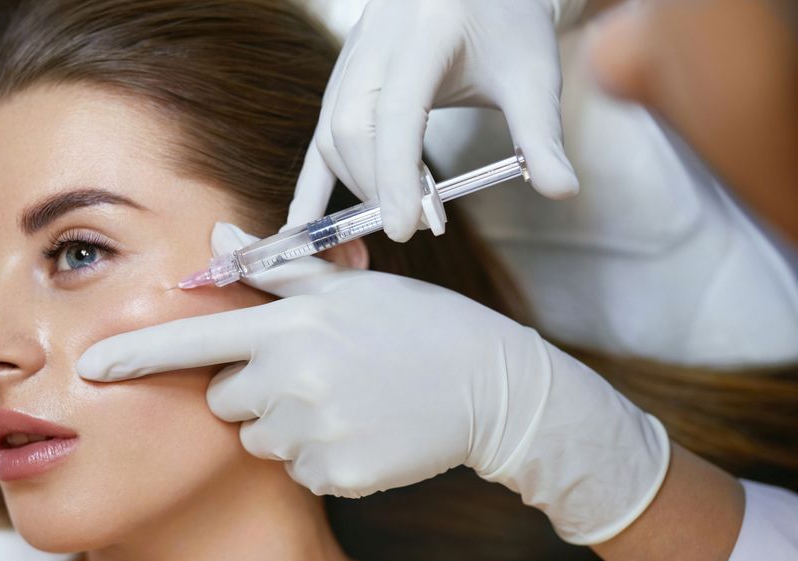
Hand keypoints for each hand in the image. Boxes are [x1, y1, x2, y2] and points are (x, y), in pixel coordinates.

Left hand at [78, 222, 667, 544]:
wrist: (490, 385)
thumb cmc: (417, 323)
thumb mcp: (351, 285)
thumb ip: (278, 267)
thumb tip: (222, 234)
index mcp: (290, 325)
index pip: (194, 342)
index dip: (136, 356)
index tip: (88, 371)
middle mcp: (293, 379)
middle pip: (226, 400)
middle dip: (252, 389)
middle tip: (312, 372)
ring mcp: (315, 431)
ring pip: (261, 439)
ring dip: (288, 423)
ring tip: (345, 398)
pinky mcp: (336, 474)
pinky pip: (300, 469)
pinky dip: (322, 454)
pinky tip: (362, 430)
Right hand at [289, 0, 583, 241]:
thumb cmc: (509, 23)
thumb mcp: (534, 76)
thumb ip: (542, 136)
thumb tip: (563, 191)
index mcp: (424, 34)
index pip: (395, 112)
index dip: (394, 174)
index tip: (403, 228)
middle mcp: (374, 43)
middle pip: (351, 127)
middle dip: (377, 187)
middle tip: (418, 224)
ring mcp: (350, 62)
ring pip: (330, 136)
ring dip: (355, 188)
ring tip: (396, 219)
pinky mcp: (342, 82)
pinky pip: (318, 139)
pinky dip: (312, 186)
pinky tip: (305, 228)